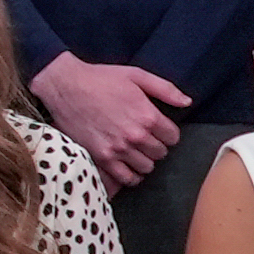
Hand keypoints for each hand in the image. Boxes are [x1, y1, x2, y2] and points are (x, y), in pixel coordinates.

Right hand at [30, 53, 187, 185]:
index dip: (167, 133)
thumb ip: (165, 89)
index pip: (173, 137)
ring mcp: (118, 149)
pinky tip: (128, 165)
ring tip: (135, 151)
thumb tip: (187, 102)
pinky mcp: (102, 158)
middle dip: (156, 145)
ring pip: (146, 167)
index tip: (158, 129)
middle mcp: (136, 136)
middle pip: (160, 153)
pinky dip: (131, 175)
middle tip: (145, 138)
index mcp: (148, 115)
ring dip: (144, 160)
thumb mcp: (137, 75)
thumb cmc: (101, 78)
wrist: (66, 86)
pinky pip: (126, 178)